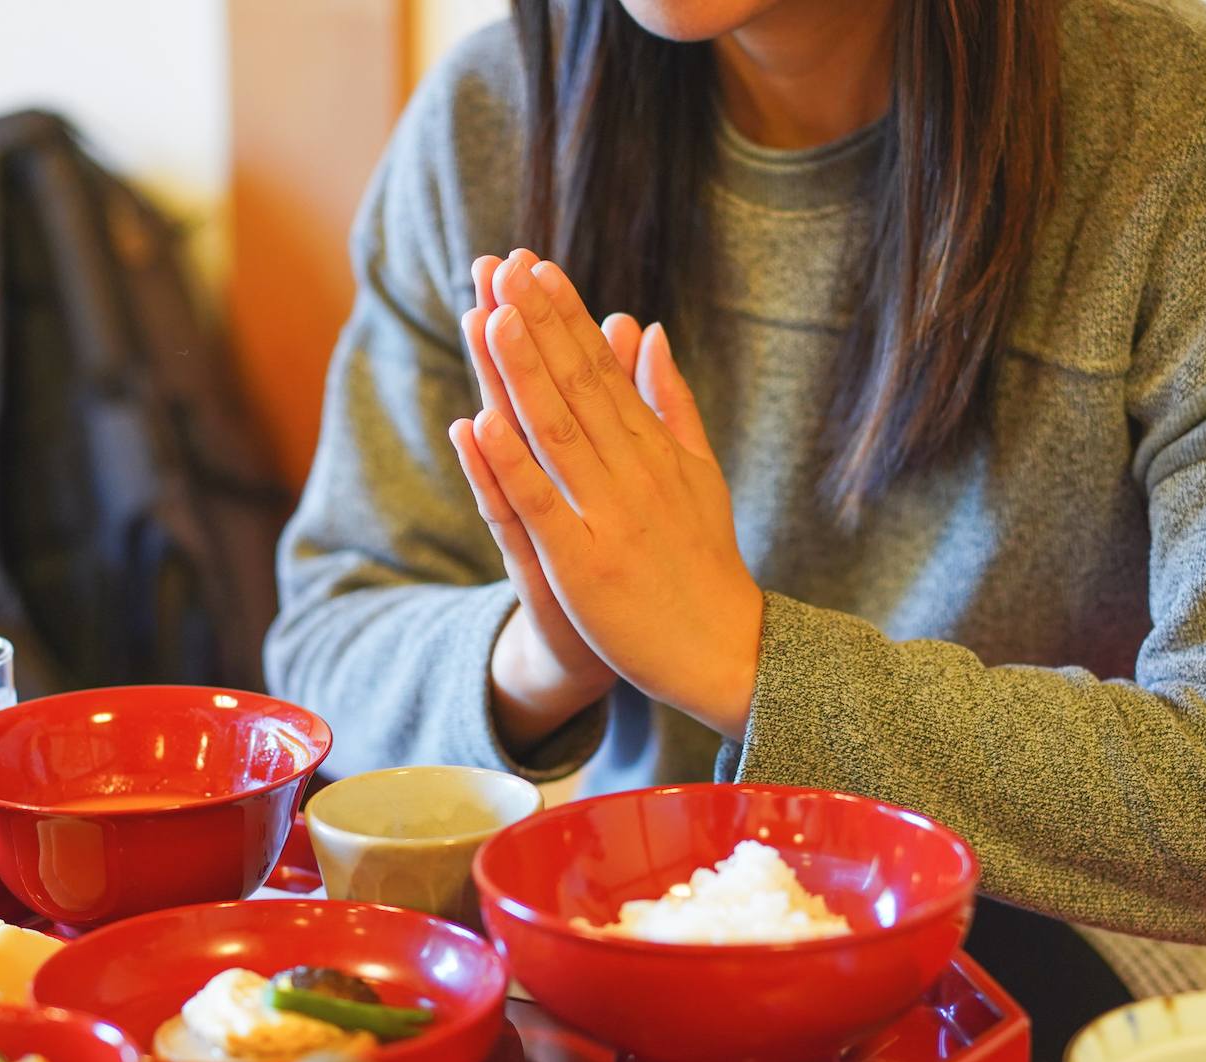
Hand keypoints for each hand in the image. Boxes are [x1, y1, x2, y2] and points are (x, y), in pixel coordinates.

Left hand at [456, 254, 762, 738]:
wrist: (726, 651)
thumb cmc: (705, 563)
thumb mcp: (698, 472)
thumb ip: (671, 402)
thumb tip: (648, 332)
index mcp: (654, 448)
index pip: (602, 369)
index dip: (565, 317)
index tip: (534, 267)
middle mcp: (633, 472)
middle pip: (577, 387)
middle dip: (538, 325)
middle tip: (503, 266)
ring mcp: (608, 517)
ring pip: (556, 433)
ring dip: (522, 374)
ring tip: (493, 316)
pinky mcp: (584, 565)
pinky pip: (541, 507)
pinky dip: (510, 466)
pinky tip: (480, 424)